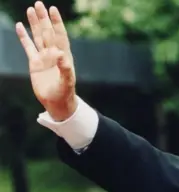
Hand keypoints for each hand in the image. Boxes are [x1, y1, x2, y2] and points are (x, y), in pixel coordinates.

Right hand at [16, 1, 76, 120]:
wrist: (57, 102)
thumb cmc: (65, 92)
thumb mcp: (67, 81)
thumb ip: (65, 68)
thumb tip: (60, 54)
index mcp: (64, 56)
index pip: (60, 35)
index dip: (57, 23)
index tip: (53, 9)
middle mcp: (54, 53)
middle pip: (48, 32)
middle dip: (44, 19)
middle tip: (39, 4)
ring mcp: (44, 57)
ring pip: (38, 36)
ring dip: (34, 24)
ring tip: (30, 10)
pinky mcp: (34, 63)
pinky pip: (28, 47)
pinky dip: (24, 37)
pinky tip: (20, 26)